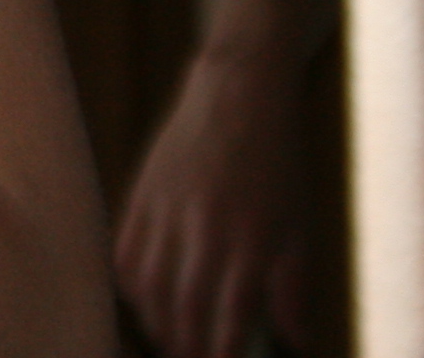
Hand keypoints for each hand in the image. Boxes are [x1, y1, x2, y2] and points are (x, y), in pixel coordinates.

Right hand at [112, 45, 321, 357]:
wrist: (240, 92)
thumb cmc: (278, 162)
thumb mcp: (299, 225)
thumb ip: (293, 288)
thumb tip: (297, 341)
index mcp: (250, 241)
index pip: (228, 319)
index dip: (220, 354)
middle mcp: (204, 230)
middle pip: (184, 309)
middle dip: (185, 347)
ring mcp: (168, 210)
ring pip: (148, 286)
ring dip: (154, 321)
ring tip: (167, 340)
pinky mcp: (143, 192)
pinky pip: (124, 251)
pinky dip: (129, 284)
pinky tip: (142, 298)